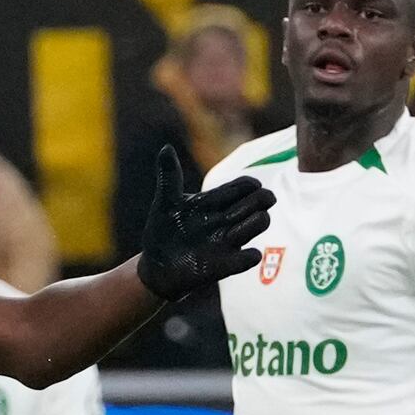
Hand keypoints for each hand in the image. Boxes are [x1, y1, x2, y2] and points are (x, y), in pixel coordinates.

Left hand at [136, 146, 274, 300]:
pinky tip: (249, 254)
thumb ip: (169, 177)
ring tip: (250, 221)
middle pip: (257, 202)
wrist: (156, 266)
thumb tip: (165, 148)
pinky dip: (249, 257)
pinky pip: (245, 260)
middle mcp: (227, 219)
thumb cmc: (164, 230)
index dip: (249, 184)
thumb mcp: (165, 202)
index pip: (243, 186)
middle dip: (259, 200)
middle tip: (255, 202)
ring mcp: (228, 241)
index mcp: (216, 201)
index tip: (251, 185)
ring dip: (257, 221)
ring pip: (258, 224)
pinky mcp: (224, 264)